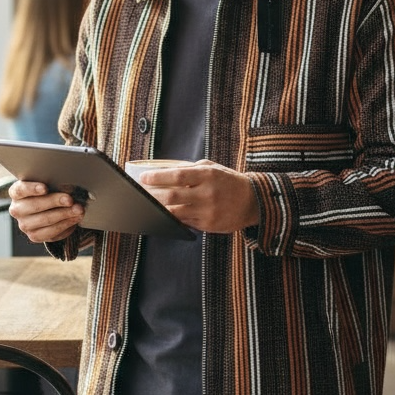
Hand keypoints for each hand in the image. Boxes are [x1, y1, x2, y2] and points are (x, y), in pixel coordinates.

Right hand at [7, 180, 84, 242]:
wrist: (47, 209)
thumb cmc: (48, 191)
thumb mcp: (48, 183)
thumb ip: (54, 183)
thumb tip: (69, 187)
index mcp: (16, 193)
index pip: (20, 190)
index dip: (32, 189)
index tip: (45, 188)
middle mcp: (17, 209)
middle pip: (35, 205)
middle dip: (55, 202)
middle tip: (70, 199)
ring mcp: (24, 225)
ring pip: (45, 220)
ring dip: (64, 214)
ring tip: (79, 209)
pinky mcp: (34, 236)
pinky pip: (51, 232)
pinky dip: (66, 225)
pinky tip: (75, 219)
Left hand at [136, 160, 257, 233]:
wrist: (252, 201)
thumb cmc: (228, 181)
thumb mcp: (212, 168)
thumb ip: (190, 169)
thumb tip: (163, 172)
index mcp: (207, 175)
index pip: (177, 175)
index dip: (157, 177)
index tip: (143, 177)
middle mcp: (207, 193)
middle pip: (172, 196)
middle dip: (153, 195)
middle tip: (141, 193)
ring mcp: (207, 211)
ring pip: (175, 212)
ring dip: (159, 209)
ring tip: (148, 204)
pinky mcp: (208, 225)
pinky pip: (184, 223)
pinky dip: (172, 218)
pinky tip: (163, 214)